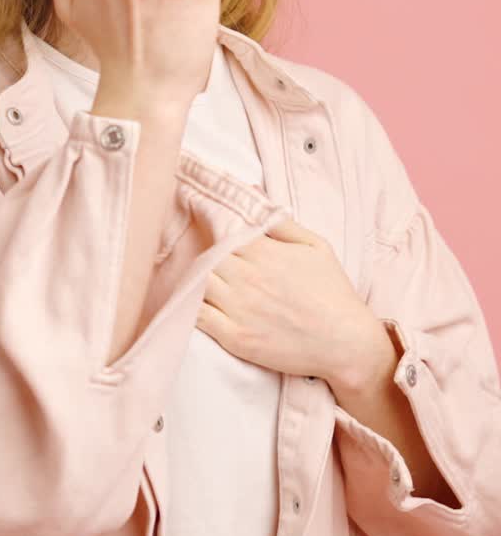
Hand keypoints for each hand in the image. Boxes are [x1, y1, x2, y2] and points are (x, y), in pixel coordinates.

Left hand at [194, 216, 379, 388]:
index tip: (207, 232)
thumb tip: (253, 192)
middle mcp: (247, 279)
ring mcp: (239, 309)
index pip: (220, 231)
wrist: (347, 344)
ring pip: (196, 284)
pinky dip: (189, 308)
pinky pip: (197, 317)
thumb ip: (281, 222)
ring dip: (192, 280)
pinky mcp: (235, 338)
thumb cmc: (333, 293)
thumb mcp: (316, 246)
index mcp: (264, 253)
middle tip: (197, 258)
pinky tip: (191, 304)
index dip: (211, 231)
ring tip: (194, 279)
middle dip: (201, 255)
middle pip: (204, 256)